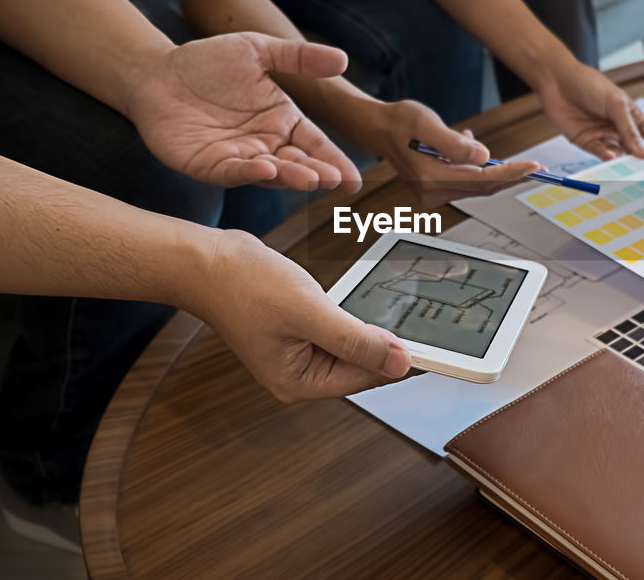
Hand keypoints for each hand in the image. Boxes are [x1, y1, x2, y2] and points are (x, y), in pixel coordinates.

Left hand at [126, 32, 361, 190]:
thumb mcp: (257, 50)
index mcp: (282, 121)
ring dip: (289, 176)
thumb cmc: (206, 61)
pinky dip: (249, 173)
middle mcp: (264, 144)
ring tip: (308, 178)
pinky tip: (266, 168)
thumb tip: (342, 59)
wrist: (156, 72)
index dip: (334, 159)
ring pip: (269, 172)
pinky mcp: (208, 166)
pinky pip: (232, 172)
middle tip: (333, 178)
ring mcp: (237, 158)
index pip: (315, 144)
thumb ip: (298, 57)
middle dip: (316, 173)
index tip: (353, 175)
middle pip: (297, 163)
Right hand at [189, 229, 412, 402]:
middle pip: (361, 368)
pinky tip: (368, 305)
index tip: (438, 349)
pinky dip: (353, 319)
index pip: (366, 379)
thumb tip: (399, 363)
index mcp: (299, 383)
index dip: (401, 362)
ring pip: (351, 348)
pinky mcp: (298, 332)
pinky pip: (337, 331)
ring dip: (372, 332)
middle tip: (425, 325)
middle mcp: (299, 375)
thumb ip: (356, 340)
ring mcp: (297, 354)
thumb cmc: (244, 285)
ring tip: (402, 314)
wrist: (205, 260)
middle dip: (388, 347)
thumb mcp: (309, 312)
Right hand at [367, 100, 539, 206]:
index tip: (533, 167)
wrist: (378, 128)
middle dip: (510, 177)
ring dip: (491, 171)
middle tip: (535, 167)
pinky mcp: (434, 190)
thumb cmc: (399, 121)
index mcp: (430, 178)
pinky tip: (468, 149)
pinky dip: (476, 170)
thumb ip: (454, 143)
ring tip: (489, 148)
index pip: (481, 181)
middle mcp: (431, 192)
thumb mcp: (427, 123)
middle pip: (483, 189)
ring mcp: (432, 194)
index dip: (510, 174)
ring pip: (476, 187)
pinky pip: (465, 183)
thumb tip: (484, 157)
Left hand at [535, 61, 643, 160]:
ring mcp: (603, 136)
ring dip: (623, 162)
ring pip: (618, 155)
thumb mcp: (616, 104)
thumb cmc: (589, 84)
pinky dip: (606, 157)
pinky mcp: (587, 142)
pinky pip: (600, 154)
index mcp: (632, 116)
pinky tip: (611, 157)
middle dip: (641, 161)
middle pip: (635, 150)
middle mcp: (619, 128)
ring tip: (629, 168)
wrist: (558, 81)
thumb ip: (629, 130)